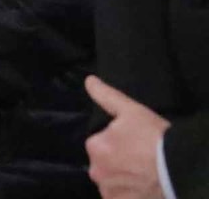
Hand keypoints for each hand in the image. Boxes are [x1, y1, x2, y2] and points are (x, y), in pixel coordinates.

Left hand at [85, 76, 169, 198]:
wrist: (179, 171)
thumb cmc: (155, 138)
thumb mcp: (132, 111)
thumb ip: (106, 96)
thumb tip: (88, 81)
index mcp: (94, 146)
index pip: (101, 144)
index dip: (119, 143)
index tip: (136, 145)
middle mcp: (95, 171)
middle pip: (105, 165)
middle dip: (118, 163)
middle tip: (142, 161)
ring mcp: (108, 192)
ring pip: (113, 183)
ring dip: (123, 180)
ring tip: (145, 176)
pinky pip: (119, 198)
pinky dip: (128, 194)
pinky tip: (143, 189)